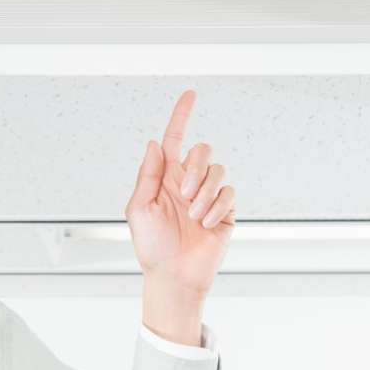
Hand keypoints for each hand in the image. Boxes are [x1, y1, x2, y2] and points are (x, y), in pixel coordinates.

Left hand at [124, 89, 235, 295]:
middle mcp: (188, 182)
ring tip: (195, 217)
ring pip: (218, 171)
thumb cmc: (152, 246)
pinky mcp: (225, 211)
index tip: (190, 94)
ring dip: (205, 193)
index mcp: (166, 177)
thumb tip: (155, 143)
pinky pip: (229, 194)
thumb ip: (148, 174)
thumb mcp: (139, 208)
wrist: (174, 275)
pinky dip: (218, 207)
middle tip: (185, 195)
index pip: (175, 139)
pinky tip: (208, 223)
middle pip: (202, 150)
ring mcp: (208, 196)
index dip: (182, 115)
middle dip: (195, 168)